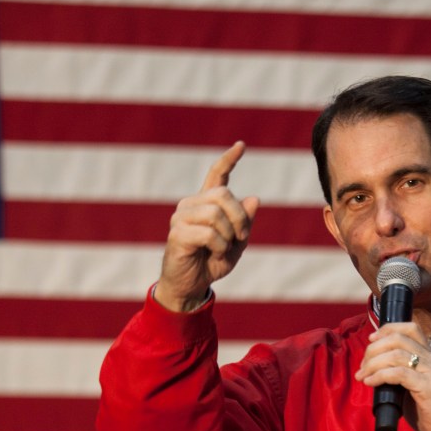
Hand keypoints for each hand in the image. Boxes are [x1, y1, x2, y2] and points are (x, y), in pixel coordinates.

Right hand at [155, 142, 260, 311]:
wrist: (192, 285)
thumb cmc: (213, 261)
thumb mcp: (237, 243)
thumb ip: (246, 222)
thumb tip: (253, 199)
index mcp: (206, 203)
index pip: (217, 175)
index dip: (229, 160)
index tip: (241, 145)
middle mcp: (191, 204)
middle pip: (224, 195)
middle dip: (240, 218)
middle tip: (242, 237)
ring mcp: (181, 217)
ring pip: (216, 214)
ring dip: (229, 236)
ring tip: (224, 249)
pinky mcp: (177, 233)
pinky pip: (209, 233)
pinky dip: (220, 247)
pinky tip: (215, 254)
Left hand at [355, 322, 430, 430]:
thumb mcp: (417, 391)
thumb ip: (402, 379)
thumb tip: (376, 375)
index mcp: (430, 359)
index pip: (411, 329)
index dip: (387, 329)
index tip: (371, 341)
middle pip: (399, 338)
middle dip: (373, 349)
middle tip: (362, 366)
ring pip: (397, 354)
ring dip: (373, 363)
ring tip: (362, 376)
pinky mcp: (430, 388)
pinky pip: (400, 374)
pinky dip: (380, 375)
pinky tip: (371, 383)